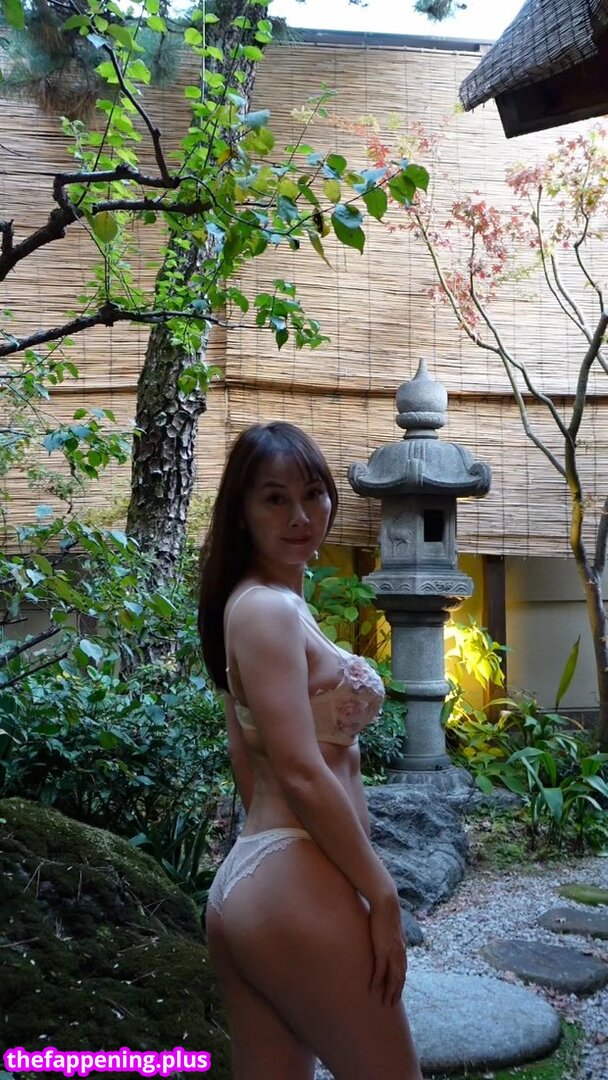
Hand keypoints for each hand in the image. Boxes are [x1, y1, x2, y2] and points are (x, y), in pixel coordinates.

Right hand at [368, 891, 406, 1006]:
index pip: (403, 969)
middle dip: (396, 991)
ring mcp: (392, 952)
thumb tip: (386, 934)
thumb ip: (390, 933)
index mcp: (402, 946)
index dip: (400, 981)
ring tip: (385, 1002)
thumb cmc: (387, 910)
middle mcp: (400, 952)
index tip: (397, 991)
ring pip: (393, 978)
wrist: (387, 903)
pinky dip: (377, 981)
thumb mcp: (391, 925)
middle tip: (391, 1004)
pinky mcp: (382, 950)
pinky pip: (380, 970)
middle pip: (400, 977)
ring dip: (389, 991)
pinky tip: (373, 989)